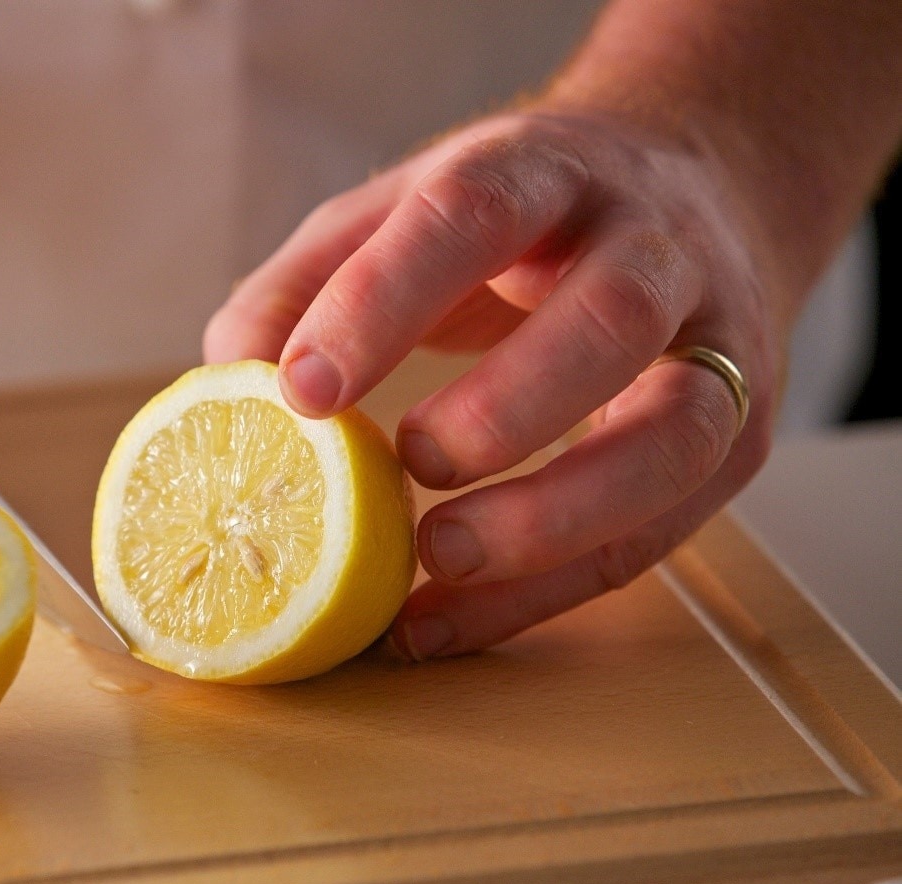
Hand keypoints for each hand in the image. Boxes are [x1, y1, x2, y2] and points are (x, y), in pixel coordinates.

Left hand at [203, 108, 779, 658]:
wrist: (689, 193)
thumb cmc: (513, 223)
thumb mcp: (398, 214)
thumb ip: (307, 283)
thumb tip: (235, 379)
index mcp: (546, 171)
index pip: (471, 216)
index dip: (381, 304)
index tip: (300, 393)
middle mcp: (650, 245)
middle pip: (606, 322)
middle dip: (502, 411)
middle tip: (408, 470)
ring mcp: (715, 341)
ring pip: (673, 437)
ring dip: (553, 519)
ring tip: (439, 562)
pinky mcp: (739, 431)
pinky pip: (658, 531)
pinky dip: (549, 590)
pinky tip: (448, 622)